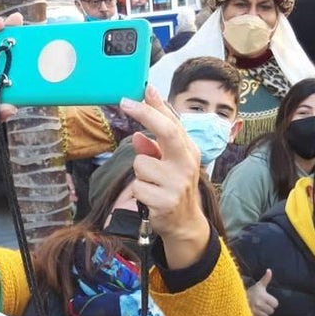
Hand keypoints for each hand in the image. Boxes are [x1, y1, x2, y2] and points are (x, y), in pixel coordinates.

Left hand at [124, 87, 210, 268]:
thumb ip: (155, 148)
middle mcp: (187, 164)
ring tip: (152, 185)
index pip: (172, 123)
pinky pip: (137, 187)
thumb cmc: (174, 187)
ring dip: (140, 175)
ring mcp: (177, 183)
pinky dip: (139, 192)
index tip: (140, 92)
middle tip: (125, 103)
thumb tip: (137, 136)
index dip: (154, 107)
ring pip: (141, 164)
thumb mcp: (169, 164)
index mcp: (189, 151)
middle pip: (166, 131)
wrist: (185, 223)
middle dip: (145, 114)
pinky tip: (151, 198)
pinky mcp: (165, 201)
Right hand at [246, 269, 277, 315]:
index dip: (272, 302)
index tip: (267, 300)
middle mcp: (260, 304)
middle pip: (271, 311)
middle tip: (262, 304)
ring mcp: (256, 311)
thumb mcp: (258, 285)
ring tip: (258, 308)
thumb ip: (266, 279)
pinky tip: (255, 312)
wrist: (237, 299)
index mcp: (263, 296)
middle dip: (268, 308)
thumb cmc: (250, 292)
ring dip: (263, 313)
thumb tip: (269, 270)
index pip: (275, 303)